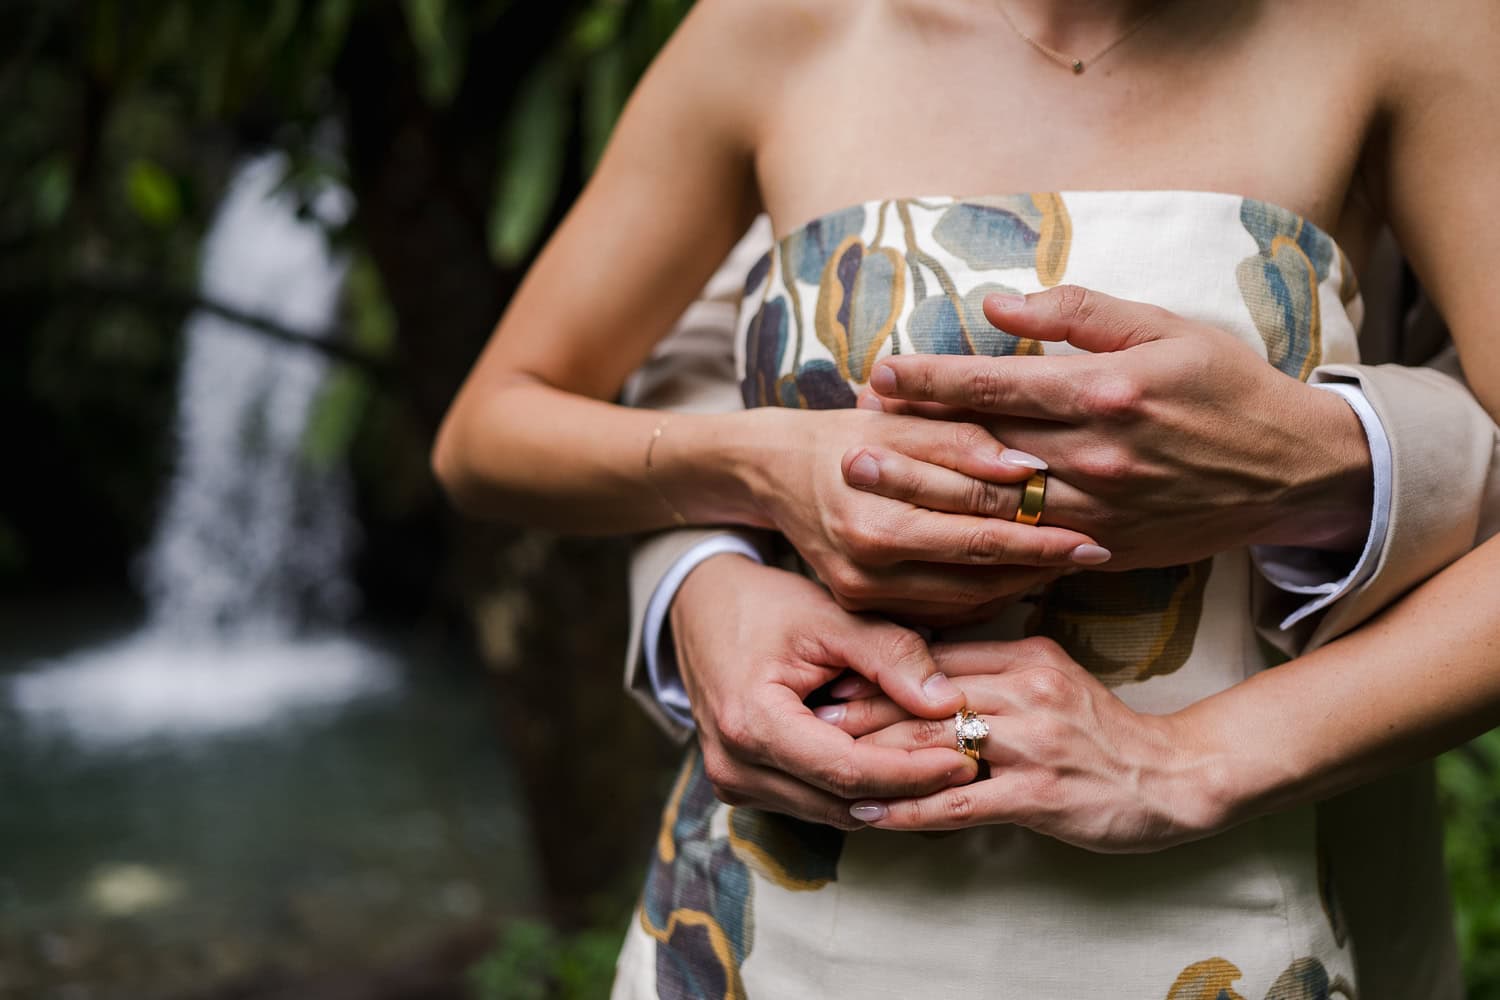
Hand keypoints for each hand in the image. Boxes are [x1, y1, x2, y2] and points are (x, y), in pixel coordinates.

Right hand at [670, 553, 976, 827]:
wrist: (702, 607)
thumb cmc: (764, 605)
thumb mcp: (829, 616)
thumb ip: (890, 656)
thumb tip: (949, 703)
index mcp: (751, 724)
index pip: (848, 772)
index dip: (913, 772)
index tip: (966, 757)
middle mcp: (735, 767)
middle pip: (843, 801)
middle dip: (910, 786)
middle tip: (970, 760)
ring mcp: (734, 782)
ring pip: (832, 810)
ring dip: (887, 792)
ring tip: (942, 761)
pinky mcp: (742, 785)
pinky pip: (814, 801)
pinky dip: (858, 786)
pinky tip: (897, 761)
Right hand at [738, 406, 1108, 623]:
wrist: (777, 472)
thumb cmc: (848, 434)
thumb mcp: (900, 421)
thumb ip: (962, 441)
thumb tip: (1028, 466)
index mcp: (875, 509)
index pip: (976, 518)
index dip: (1038, 521)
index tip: (1092, 523)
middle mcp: (866, 559)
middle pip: (976, 565)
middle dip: (1042, 558)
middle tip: (1097, 550)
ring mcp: (862, 590)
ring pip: (965, 596)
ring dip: (1021, 580)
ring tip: (1067, 561)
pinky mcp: (862, 606)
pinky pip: (942, 609)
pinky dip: (986, 595)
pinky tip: (1020, 576)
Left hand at [823, 637, 1230, 851]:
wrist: (1175, 776)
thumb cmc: (1103, 731)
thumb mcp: (1051, 675)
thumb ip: (994, 665)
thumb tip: (922, 663)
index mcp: (1025, 655)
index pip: (934, 654)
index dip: (877, 667)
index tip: (827, 674)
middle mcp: (1026, 690)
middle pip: (924, 695)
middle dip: (860, 707)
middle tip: (806, 714)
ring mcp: (1033, 744)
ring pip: (934, 746)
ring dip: (873, 758)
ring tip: (821, 762)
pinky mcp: (1040, 795)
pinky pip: (960, 803)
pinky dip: (910, 809)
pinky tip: (871, 815)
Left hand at [855, 285, 1373, 568]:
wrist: (1294, 469)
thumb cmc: (1226, 385)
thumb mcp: (1163, 327)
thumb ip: (1078, 313)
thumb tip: (997, 306)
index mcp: (1105, 392)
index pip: (996, 384)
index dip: (931, 381)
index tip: (879, 376)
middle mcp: (1097, 455)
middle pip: (981, 453)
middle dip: (909, 449)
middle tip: (846, 448)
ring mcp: (1101, 510)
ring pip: (997, 508)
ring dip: (928, 500)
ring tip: (870, 492)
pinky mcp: (1108, 549)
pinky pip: (1032, 552)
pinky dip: (980, 546)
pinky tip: (933, 544)